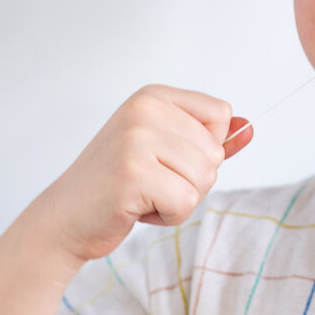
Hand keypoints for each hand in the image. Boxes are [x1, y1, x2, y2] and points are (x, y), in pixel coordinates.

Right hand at [28, 85, 252, 268]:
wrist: (64, 218)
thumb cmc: (117, 184)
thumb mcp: (166, 152)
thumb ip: (209, 139)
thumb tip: (250, 127)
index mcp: (153, 96)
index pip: (221, 115)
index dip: (206, 148)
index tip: (168, 158)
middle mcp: (144, 110)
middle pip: (215, 152)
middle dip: (192, 180)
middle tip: (150, 183)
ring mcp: (136, 140)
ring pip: (204, 179)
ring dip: (180, 200)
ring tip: (143, 195)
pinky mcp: (132, 174)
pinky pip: (185, 203)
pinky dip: (168, 217)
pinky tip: (137, 209)